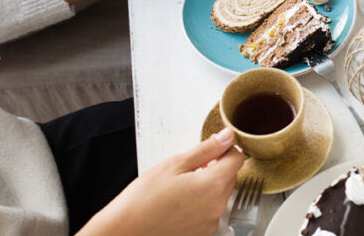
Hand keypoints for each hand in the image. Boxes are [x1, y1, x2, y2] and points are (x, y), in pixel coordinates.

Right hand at [80, 129, 243, 235]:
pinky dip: (201, 203)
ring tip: (180, 187)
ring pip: (220, 194)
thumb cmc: (143, 199)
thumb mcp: (175, 164)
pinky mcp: (203, 233)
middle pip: (230, 177)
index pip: (237, 158)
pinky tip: (180, 202)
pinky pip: (210, 211)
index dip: (225, 150)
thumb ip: (206, 149)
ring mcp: (211, 222)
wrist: (126, 231)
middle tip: (188, 169)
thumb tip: (227, 137)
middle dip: (215, 168)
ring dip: (208, 186)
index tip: (212, 149)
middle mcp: (218, 206)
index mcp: (214, 184)